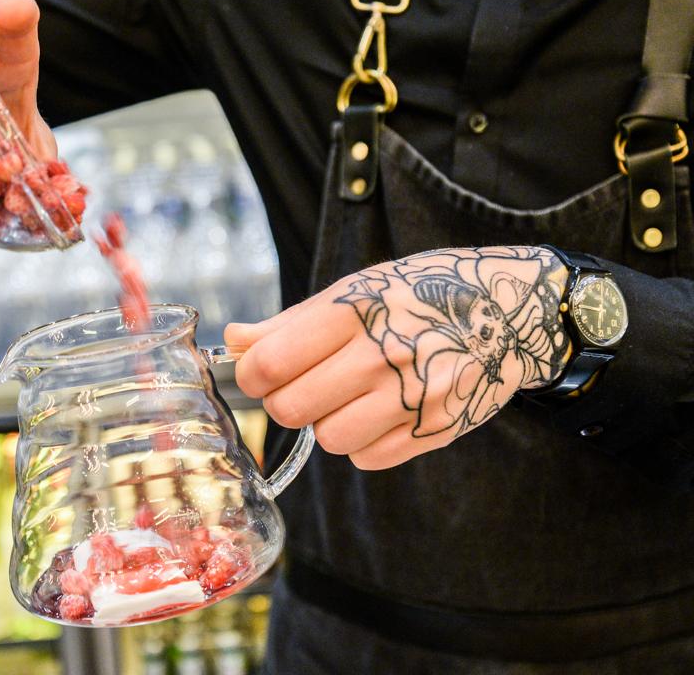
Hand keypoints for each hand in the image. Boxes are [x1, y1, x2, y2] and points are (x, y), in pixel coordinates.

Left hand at [226, 246, 571, 469]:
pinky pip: (369, 458)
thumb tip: (234, 341)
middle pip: (292, 407)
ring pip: (329, 439)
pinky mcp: (438, 428)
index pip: (273, 361)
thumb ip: (292, 321)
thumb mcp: (358, 288)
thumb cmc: (422, 293)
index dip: (252, 375)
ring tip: (348, 398)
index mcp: (357, 308)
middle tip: (303, 386)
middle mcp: (387, 352)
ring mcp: (416, 394)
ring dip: (326, 424)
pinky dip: (364, 443)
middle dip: (285, 401)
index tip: (259, 373)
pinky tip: (381, 412)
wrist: (513, 309)